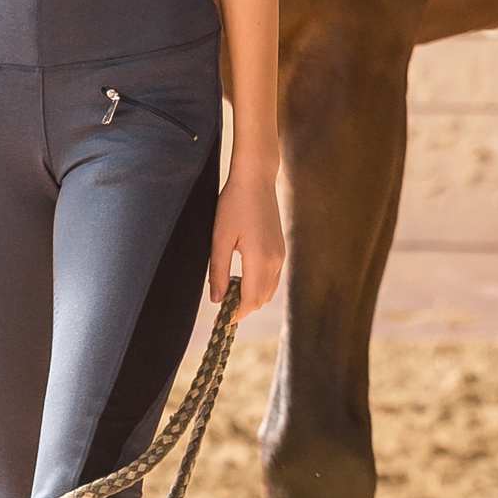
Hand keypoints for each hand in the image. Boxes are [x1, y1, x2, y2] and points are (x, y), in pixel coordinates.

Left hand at [207, 165, 283, 318]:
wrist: (256, 178)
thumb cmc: (234, 204)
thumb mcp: (219, 238)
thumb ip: (218, 271)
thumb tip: (216, 301)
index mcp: (260, 260)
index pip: (250, 301)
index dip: (236, 314)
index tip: (221, 320)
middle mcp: (275, 261)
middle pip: (261, 299)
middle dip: (243, 307)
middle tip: (221, 305)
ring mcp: (281, 255)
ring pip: (269, 290)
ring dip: (251, 296)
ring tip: (229, 290)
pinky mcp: (281, 248)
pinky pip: (272, 278)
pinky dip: (258, 284)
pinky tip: (241, 276)